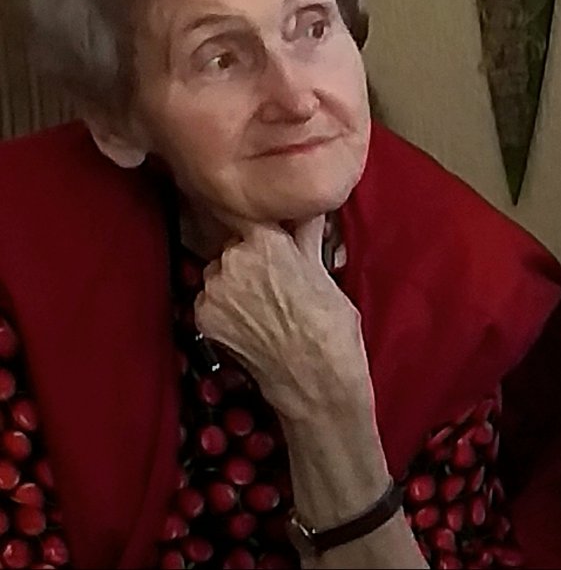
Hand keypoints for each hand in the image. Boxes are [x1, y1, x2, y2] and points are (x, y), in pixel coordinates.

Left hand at [193, 215, 369, 420]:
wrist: (317, 380)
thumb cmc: (330, 325)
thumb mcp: (323, 271)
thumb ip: (307, 232)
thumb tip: (310, 207)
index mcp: (265, 239)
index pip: (255, 220)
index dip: (265, 234)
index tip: (275, 245)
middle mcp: (233, 258)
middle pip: (233, 248)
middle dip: (248, 260)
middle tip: (274, 284)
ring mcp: (214, 289)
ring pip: (218, 275)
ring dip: (232, 285)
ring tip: (262, 307)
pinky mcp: (203, 317)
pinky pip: (208, 303)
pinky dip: (222, 311)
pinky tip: (248, 325)